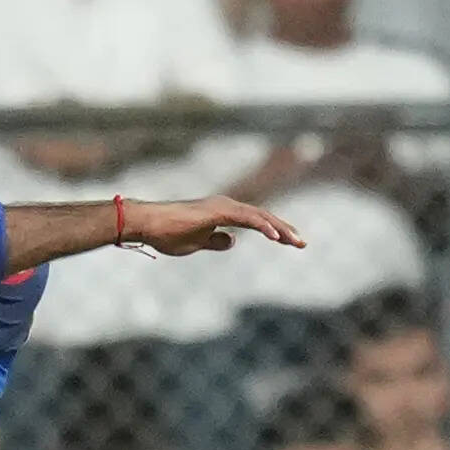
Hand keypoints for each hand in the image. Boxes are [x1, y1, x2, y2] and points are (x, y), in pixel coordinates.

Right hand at [123, 195, 304, 255]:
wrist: (147, 224)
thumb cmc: (166, 233)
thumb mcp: (196, 243)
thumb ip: (215, 241)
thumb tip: (233, 241)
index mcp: (222, 212)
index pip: (256, 221)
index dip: (275, 231)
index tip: (291, 242)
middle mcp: (226, 205)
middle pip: (263, 217)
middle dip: (285, 230)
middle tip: (302, 243)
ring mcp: (223, 206)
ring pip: (260, 217)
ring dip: (281, 229)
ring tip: (297, 242)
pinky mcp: (218, 211)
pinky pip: (247, 219)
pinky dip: (264, 227)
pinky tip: (277, 238)